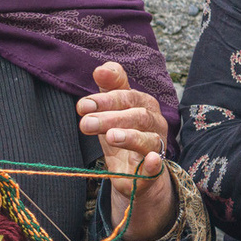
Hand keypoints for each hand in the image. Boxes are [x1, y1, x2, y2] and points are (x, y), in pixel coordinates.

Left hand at [79, 60, 175, 240]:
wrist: (134, 173)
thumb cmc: (122, 133)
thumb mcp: (112, 111)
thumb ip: (109, 88)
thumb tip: (101, 68)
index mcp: (143, 105)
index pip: (126, 96)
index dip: (105, 99)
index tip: (82, 105)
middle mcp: (153, 123)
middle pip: (136, 116)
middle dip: (110, 118)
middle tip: (86, 123)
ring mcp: (156, 146)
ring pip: (148, 139)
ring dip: (130, 137)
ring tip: (112, 136)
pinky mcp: (153, 171)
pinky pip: (158, 166)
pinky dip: (155, 163)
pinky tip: (151, 159)